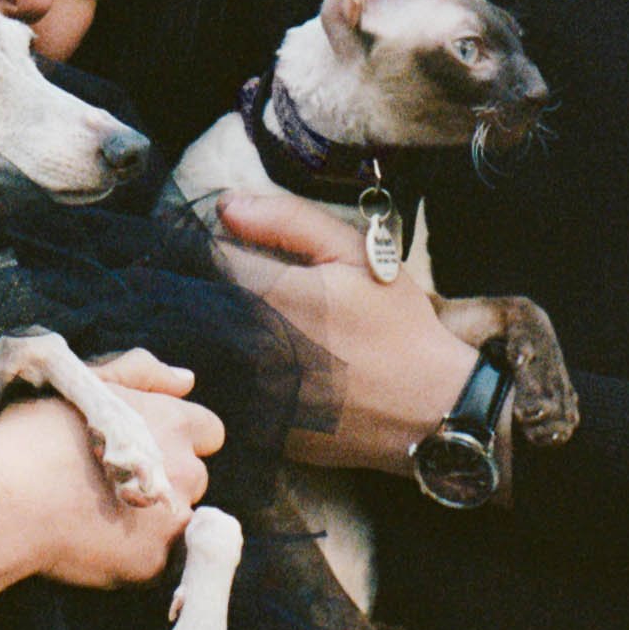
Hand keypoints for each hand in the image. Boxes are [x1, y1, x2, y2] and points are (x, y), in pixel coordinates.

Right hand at [0, 353, 224, 591]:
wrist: (3, 500)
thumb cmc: (33, 435)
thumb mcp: (86, 386)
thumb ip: (141, 375)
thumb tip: (187, 379)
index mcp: (172, 423)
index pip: (209, 431)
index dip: (179, 438)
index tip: (142, 447)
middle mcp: (184, 471)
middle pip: (194, 477)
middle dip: (166, 479)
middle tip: (110, 481)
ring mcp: (171, 521)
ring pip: (176, 520)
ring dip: (151, 518)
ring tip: (98, 515)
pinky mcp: (152, 564)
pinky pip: (154, 560)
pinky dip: (130, 556)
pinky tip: (91, 543)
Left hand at [217, 189, 480, 477]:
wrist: (426, 409)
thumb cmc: (396, 326)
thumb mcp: (355, 255)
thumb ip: (289, 221)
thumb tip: (226, 206)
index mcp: (269, 294)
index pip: (210, 256)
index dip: (224, 247)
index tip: (248, 250)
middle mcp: (247, 343)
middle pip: (202, 301)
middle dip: (221, 288)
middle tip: (269, 293)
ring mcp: (247, 388)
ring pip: (208, 342)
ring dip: (224, 328)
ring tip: (276, 328)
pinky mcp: (254, 423)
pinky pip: (226, 384)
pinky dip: (236, 368)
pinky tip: (276, 365)